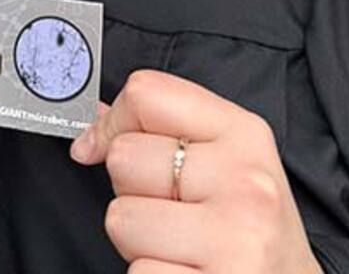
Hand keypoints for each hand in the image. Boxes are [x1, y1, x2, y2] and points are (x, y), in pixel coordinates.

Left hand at [69, 69, 322, 273]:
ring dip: (137, 241)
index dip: (113, 121)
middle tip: (170, 212)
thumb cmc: (252, 228)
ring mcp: (235, 238)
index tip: (101, 145)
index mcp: (244, 134)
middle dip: (131, 190)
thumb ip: (165, 131)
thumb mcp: (229, 161)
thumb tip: (96, 119)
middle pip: (124, 157)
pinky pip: (137, 272)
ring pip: (121, 218)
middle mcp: (245, 181)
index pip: (147, 93)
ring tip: (178, 247)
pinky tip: (185, 272)